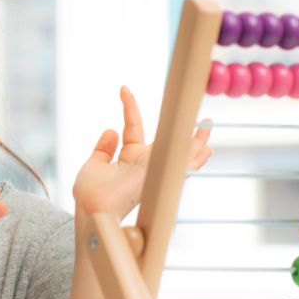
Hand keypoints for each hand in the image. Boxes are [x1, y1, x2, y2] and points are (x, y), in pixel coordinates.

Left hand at [72, 86, 211, 219]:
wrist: (90, 209)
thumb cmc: (90, 194)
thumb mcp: (95, 164)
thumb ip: (104, 148)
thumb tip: (110, 129)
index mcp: (129, 158)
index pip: (133, 127)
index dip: (130, 108)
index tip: (124, 89)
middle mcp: (144, 163)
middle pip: (168, 143)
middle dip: (184, 134)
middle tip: (201, 121)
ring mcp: (152, 169)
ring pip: (179, 153)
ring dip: (195, 141)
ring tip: (208, 125)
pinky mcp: (158, 174)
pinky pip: (180, 164)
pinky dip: (193, 155)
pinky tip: (206, 147)